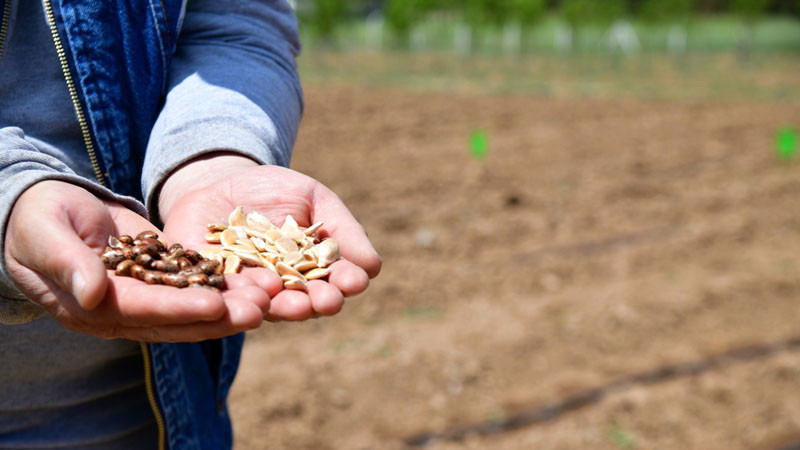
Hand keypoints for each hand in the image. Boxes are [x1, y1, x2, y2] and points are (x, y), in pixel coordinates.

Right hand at [4, 180, 269, 340]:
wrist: (45, 208)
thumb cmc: (36, 219)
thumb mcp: (44, 233)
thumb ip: (67, 262)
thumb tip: (92, 294)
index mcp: (90, 308)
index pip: (142, 311)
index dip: (180, 309)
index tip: (216, 306)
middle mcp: (124, 311)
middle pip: (178, 317)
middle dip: (222, 315)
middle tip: (262, 309)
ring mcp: (145, 297)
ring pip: (194, 305)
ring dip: (233, 303)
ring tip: (272, 296)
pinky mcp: (161, 277)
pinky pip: (197, 282)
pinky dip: (227, 282)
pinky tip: (260, 277)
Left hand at [159, 153, 381, 320]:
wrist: (218, 181)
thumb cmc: (276, 190)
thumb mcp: (314, 199)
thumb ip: (342, 229)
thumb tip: (374, 267)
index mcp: (310, 273)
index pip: (332, 281)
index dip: (345, 282)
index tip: (356, 282)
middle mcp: (281, 290)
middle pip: (302, 301)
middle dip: (316, 302)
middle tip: (328, 302)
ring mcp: (246, 291)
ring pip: (264, 305)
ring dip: (281, 308)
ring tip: (295, 306)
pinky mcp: (210, 286)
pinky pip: (222, 296)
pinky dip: (235, 299)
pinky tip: (248, 298)